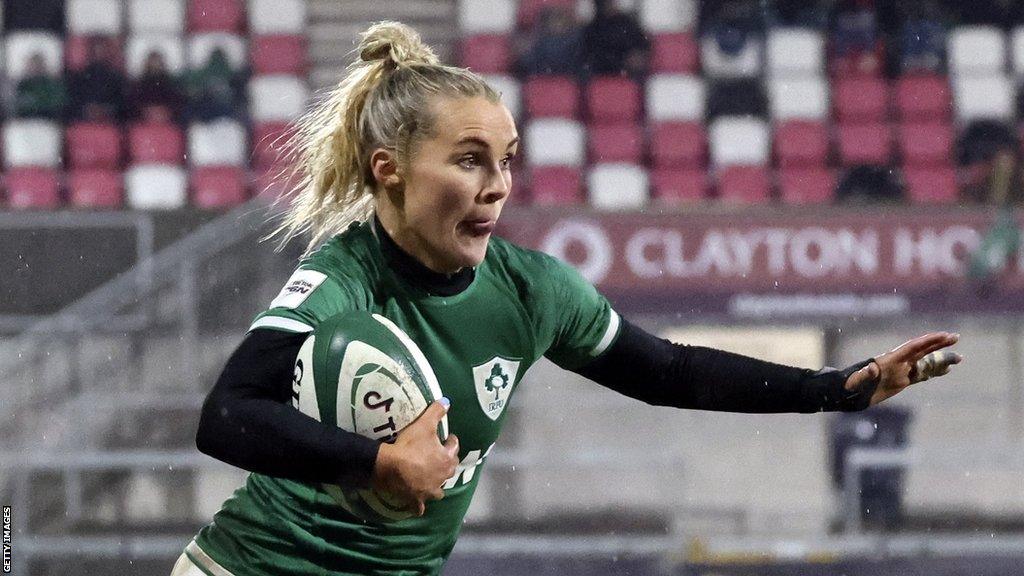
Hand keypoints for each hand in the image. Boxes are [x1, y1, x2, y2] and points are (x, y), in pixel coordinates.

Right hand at [371, 400, 458, 515]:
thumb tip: (447, 401)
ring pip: (439, 490)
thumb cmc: (410, 445)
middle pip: (449, 469)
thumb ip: (436, 412)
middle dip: (447, 462)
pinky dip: (419, 506)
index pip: (454, 447)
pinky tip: (417, 506)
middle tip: (439, 455)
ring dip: (437, 485)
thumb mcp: (424, 424)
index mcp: (446, 458)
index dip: (451, 440)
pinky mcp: (417, 499)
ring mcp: (430, 490)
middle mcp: (442, 476)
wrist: (392, 467)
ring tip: (432, 479)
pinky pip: (420, 507)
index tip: (447, 437)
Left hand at [844, 332, 962, 406]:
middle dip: (939, 343)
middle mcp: (898, 362)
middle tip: (956, 337)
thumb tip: (871, 368)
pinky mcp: (901, 381)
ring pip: (925, 362)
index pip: (914, 347)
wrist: (849, 393)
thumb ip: (864, 374)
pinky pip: (921, 375)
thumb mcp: (856, 380)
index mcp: (891, 359)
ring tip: (959, 357)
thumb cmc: (850, 385)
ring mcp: (901, 371)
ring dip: (941, 359)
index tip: (944, 336)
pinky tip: (946, 371)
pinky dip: (934, 372)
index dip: (929, 341)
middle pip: (922, 350)